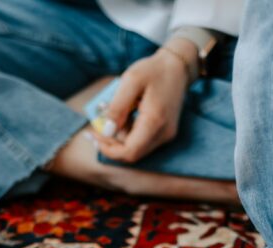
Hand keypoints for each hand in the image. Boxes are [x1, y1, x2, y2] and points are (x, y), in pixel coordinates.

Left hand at [96, 39, 196, 163]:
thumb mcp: (131, 80)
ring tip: (108, 118)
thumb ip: (117, 106)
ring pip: (136, 149)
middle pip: (132, 154)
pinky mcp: (165, 132)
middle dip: (111, 146)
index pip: (130, 152)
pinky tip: (122, 118)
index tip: (94, 135)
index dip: (109, 149)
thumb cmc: (154, 70)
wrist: (178, 67)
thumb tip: (106, 131)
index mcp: (155, 122)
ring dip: (119, 140)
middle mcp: (163, 133)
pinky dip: (128, 135)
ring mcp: (166, 134)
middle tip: (95, 131)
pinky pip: (142, 142)